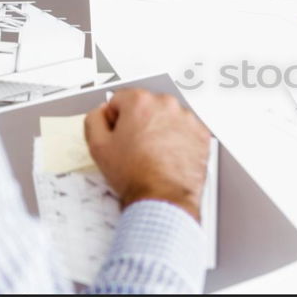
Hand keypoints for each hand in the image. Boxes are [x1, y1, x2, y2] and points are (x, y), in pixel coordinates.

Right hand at [84, 89, 211, 220]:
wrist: (163, 197)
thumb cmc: (136, 175)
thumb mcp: (98, 146)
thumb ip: (94, 120)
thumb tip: (101, 112)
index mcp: (140, 102)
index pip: (121, 99)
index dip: (115, 118)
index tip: (119, 132)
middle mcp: (167, 104)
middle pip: (146, 106)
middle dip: (139, 122)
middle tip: (135, 146)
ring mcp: (187, 118)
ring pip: (167, 117)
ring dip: (160, 129)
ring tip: (153, 154)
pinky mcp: (201, 133)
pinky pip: (186, 130)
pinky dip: (179, 139)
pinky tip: (168, 156)